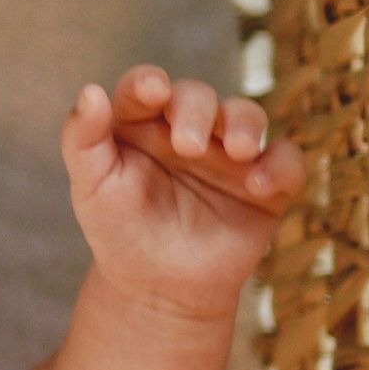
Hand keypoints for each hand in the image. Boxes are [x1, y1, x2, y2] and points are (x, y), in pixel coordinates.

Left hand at [59, 64, 304, 322]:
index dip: (148, 82)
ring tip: (238, 151)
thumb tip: (90, 90)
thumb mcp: (91, 185)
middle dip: (196, 110)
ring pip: (247, 114)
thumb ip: (82, 138)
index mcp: (140, 122)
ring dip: (245, 124)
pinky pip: (286, 160)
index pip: (145, 86)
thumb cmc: (118, 229)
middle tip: (187, 146)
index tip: (152, 91)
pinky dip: (280, 166)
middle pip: (198, 96)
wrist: (157, 286)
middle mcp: (186, 127)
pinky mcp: (264, 183)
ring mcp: (227, 153)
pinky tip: (259, 186)